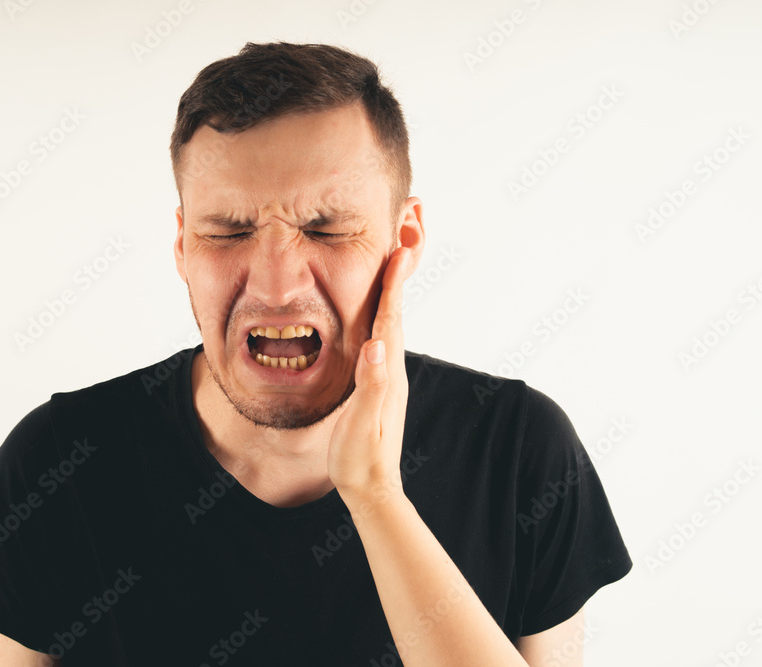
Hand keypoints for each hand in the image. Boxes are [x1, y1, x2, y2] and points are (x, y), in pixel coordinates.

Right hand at [327, 246, 409, 505]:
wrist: (371, 488)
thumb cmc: (361, 459)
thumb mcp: (363, 423)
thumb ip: (371, 385)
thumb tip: (375, 347)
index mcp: (386, 375)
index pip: (389, 321)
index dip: (392, 287)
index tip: (398, 253)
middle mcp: (391, 372)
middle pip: (394, 317)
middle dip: (395, 281)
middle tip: (400, 245)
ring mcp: (387, 379)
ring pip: (389, 328)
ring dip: (390, 297)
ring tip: (390, 269)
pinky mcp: (380, 386)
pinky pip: (381, 342)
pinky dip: (381, 319)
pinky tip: (375, 316)